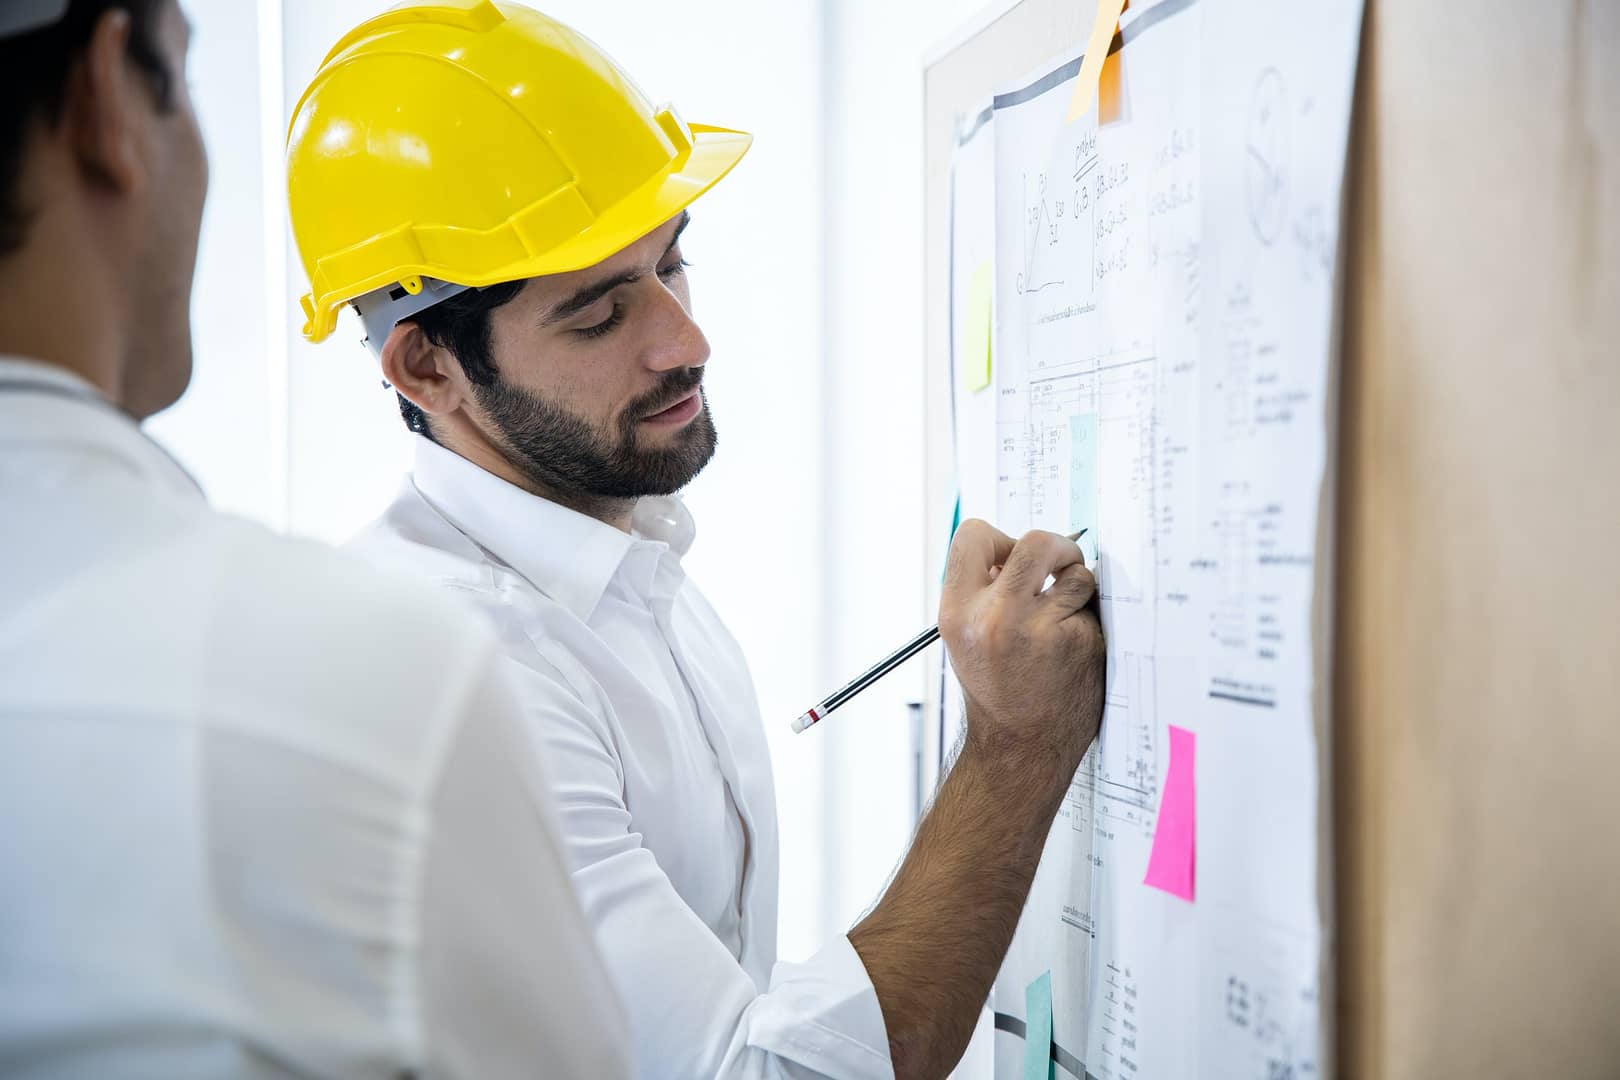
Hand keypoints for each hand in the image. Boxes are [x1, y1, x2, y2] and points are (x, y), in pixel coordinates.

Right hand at [938, 520, 1105, 772]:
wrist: (1021, 747)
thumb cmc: (997, 689)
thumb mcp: (965, 637)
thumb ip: (982, 591)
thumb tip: (1012, 551)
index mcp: (958, 613)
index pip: (973, 536)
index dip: (999, 539)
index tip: (1012, 558)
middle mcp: (995, 619)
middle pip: (1036, 541)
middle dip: (1056, 547)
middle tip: (1060, 565)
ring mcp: (1041, 632)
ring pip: (1075, 572)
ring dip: (1076, 587)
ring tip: (1063, 617)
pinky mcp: (1079, 644)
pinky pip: (1092, 609)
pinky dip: (1087, 621)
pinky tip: (1072, 648)